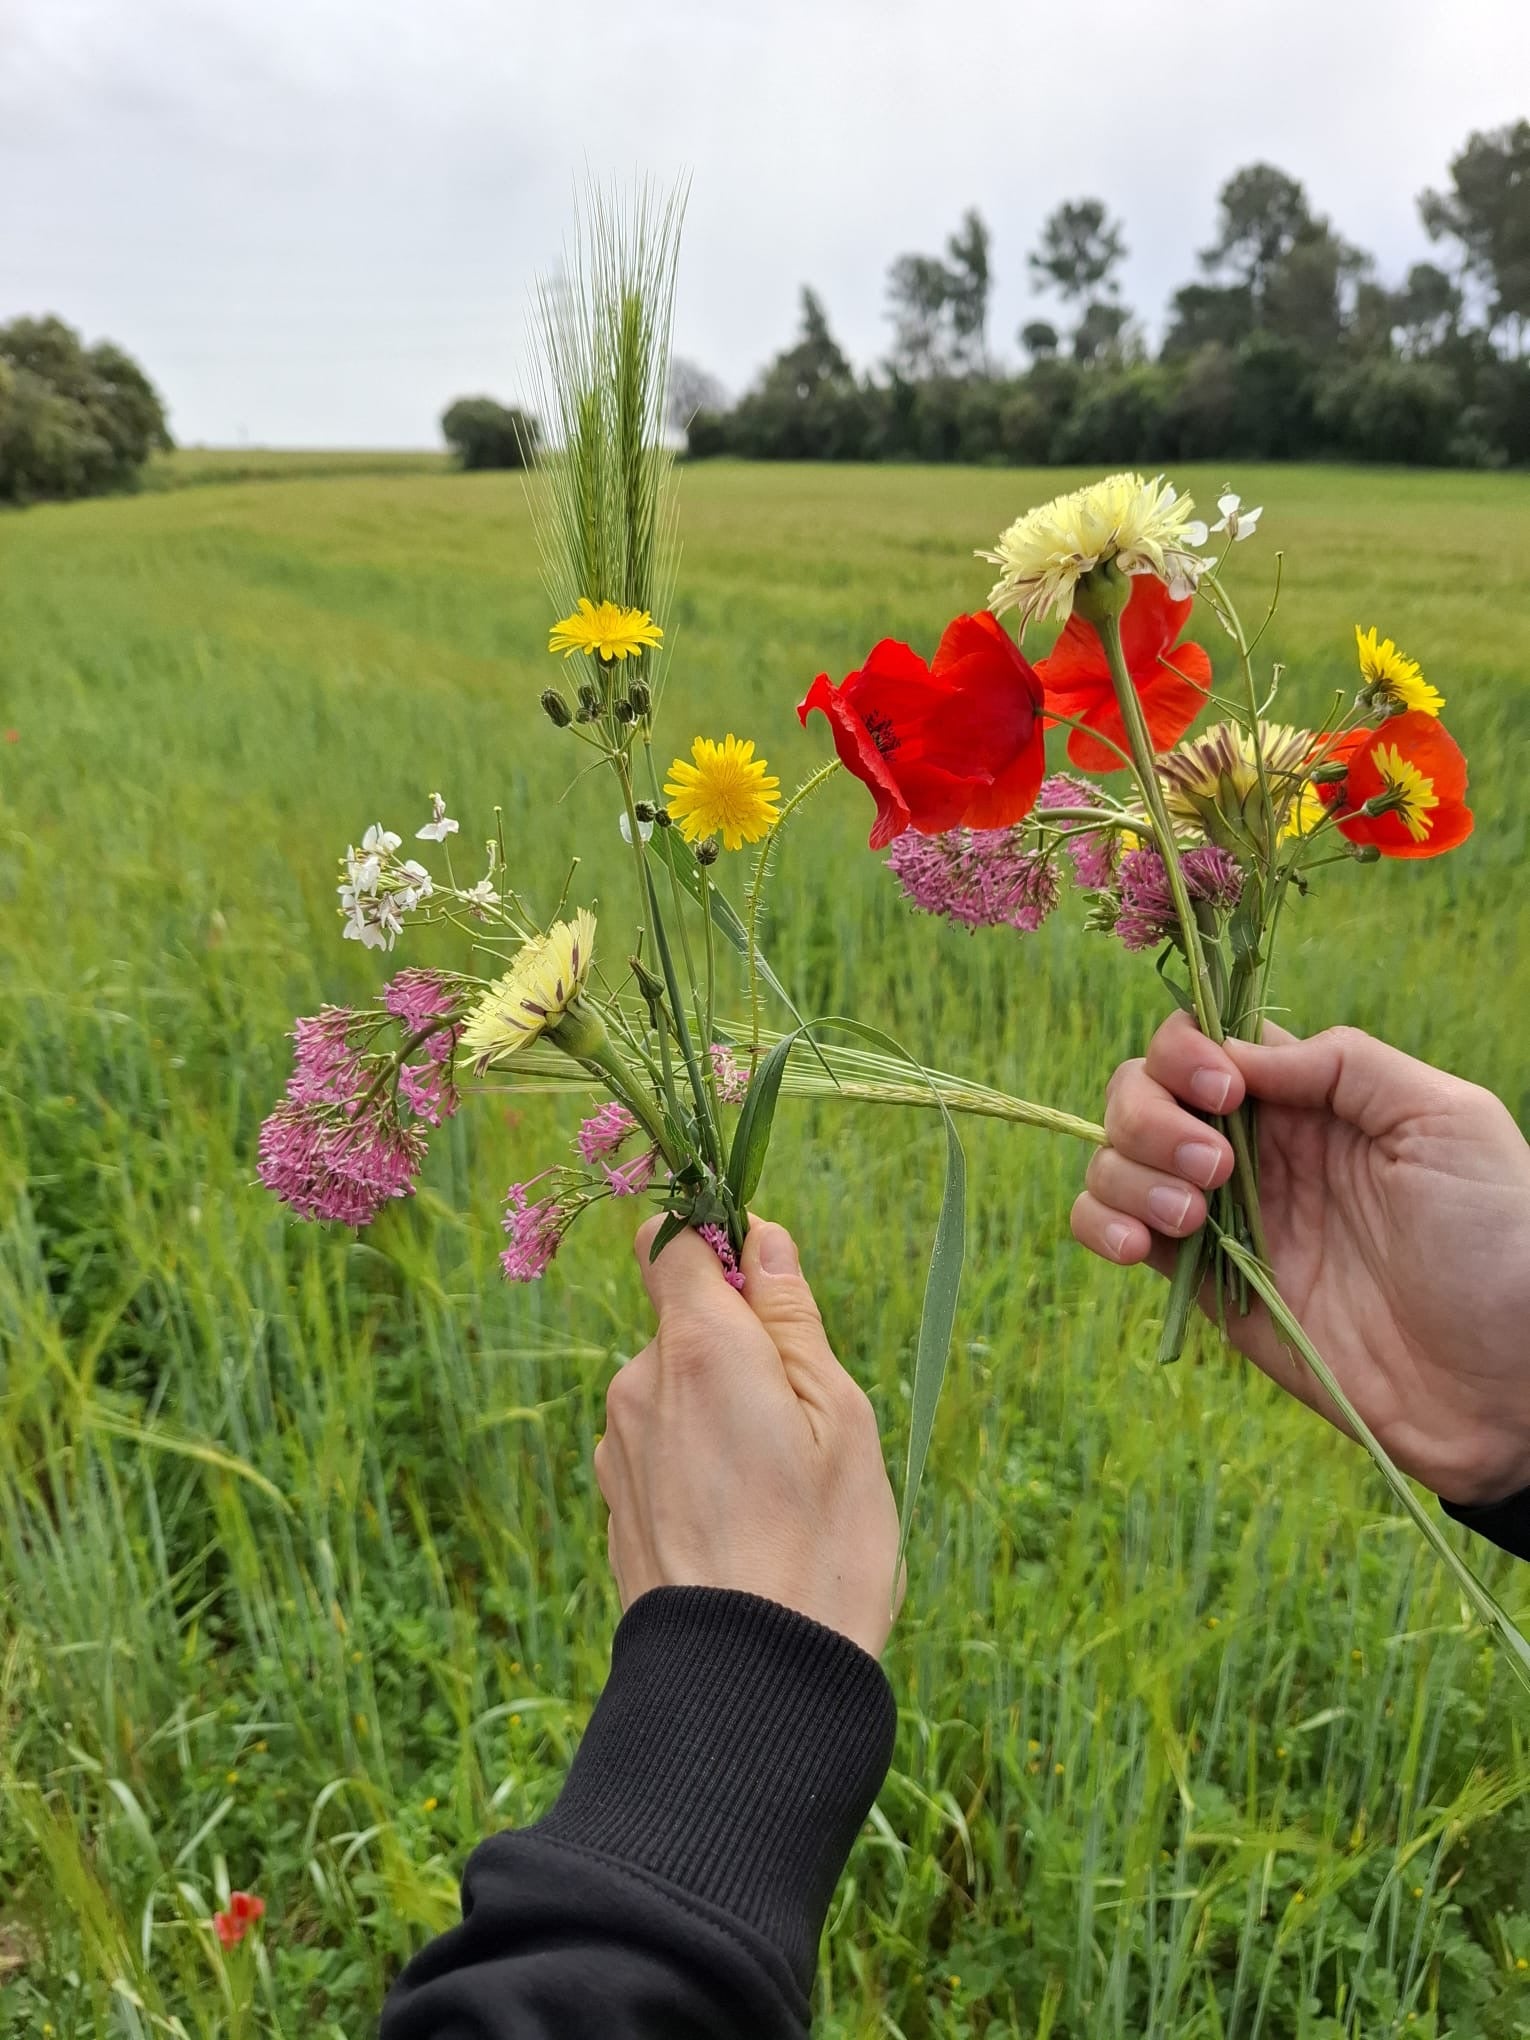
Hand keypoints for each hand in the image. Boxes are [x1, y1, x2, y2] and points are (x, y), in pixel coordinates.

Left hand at [595, 1217, 901, 1657]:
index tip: (766, 1283)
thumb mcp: (838, 1418)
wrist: (745, 1690)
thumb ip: (792, 1319)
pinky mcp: (614, 1502)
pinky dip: (699, 1463)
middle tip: (803, 1422)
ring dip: (721, 1412)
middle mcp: (639, 1384)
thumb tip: (762, 1239)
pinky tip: (744, 1526)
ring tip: (779, 1492)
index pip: (670, 1241)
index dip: (715, 1243)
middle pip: (682, 1322)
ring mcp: (618, 1447)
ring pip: (675, 1389)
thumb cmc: (818, 1550)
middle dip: (739, 1348)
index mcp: (699, 1347)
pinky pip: (661, 1447)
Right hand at [1072, 1011, 1529, 1504]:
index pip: (1207, 1041)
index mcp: (1310, 1100)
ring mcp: (1222, 1220)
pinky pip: (1111, 1233)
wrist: (1505, 1385)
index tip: (1223, 1089)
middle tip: (1215, 1168)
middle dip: (1150, 1114)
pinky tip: (1139, 1247)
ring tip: (1192, 1217)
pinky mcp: (1203, 1287)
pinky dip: (1100, 1224)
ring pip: (1115, 1159)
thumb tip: (1239, 1056)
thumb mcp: (1446, 1119)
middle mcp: (1254, 1150)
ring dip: (1128, 1172)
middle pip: (1141, 1091)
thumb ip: (1344, 1066)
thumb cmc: (1501, 1243)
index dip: (1188, 1051)